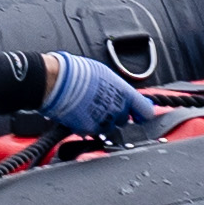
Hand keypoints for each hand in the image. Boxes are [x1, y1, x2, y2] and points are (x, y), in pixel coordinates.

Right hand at [33, 51, 160, 142]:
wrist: (57, 82)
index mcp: (125, 94)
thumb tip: (125, 95)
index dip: (144, 113)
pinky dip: (87, 125)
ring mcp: (103, 122)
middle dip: (115, 114)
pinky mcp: (89, 130)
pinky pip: (92, 131)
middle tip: (101, 103)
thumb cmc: (78, 73)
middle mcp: (117, 110)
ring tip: (87, 107)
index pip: (146, 111)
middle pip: (123, 119)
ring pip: (108, 127)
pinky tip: (80, 113)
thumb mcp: (105, 74)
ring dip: (101, 120)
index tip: (141, 114)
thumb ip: (118, 89)